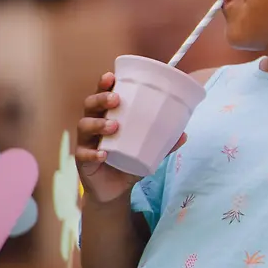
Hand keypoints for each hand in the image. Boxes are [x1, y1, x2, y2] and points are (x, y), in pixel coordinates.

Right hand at [75, 73, 185, 201]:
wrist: (115, 190)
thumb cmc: (129, 162)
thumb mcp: (148, 151)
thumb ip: (165, 143)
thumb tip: (184, 134)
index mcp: (108, 116)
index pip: (102, 96)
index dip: (104, 85)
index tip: (111, 76)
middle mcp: (94, 126)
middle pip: (89, 106)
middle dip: (100, 99)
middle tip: (115, 99)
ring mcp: (86, 142)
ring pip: (84, 126)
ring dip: (98, 123)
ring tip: (114, 126)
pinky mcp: (83, 160)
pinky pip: (83, 154)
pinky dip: (93, 153)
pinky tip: (103, 154)